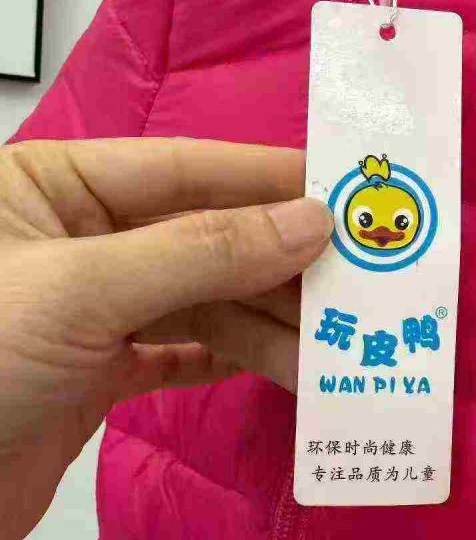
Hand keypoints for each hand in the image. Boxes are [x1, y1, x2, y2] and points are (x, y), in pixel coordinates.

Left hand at [0, 138, 331, 539]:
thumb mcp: (81, 288)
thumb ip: (201, 252)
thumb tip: (311, 222)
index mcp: (56, 187)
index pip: (184, 169)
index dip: (265, 179)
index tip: (341, 192)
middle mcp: (81, 239)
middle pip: (204, 240)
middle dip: (278, 264)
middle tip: (355, 281)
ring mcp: (94, 307)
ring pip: (202, 302)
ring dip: (266, 324)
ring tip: (329, 345)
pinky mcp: (101, 370)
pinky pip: (185, 351)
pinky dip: (232, 358)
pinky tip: (281, 364)